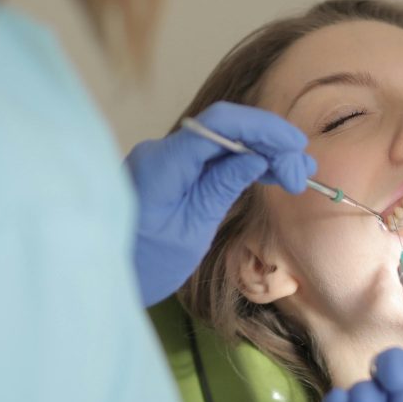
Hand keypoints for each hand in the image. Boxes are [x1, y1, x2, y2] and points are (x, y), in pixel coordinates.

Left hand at [125, 101, 315, 305]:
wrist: (100, 278)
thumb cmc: (143, 265)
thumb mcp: (191, 232)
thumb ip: (221, 189)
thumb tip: (256, 158)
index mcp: (163, 163)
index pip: (220, 123)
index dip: (263, 128)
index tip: (295, 147)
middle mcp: (162, 151)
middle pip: (224, 130)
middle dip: (269, 144)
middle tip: (302, 172)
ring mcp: (164, 160)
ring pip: (221, 142)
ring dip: (260, 154)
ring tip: (296, 174)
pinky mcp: (169, 172)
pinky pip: (210, 157)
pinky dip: (240, 163)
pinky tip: (268, 175)